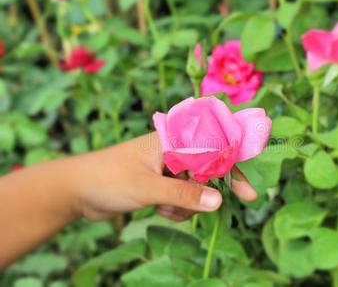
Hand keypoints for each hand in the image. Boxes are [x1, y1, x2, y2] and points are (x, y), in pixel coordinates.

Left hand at [73, 132, 257, 220]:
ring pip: (195, 190)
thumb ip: (183, 195)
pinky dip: (175, 209)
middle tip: (233, 203)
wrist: (76, 191)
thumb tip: (218, 202)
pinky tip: (156, 210)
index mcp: (172, 140)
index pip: (212, 149)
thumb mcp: (147, 188)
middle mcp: (173, 152)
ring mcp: (167, 170)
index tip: (249, 192)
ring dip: (186, 204)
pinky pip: (181, 199)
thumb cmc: (108, 178)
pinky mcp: (161, 185)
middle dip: (210, 191)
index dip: (233, 168)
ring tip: (163, 208)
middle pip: (208, 171)